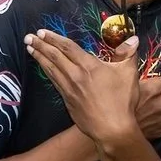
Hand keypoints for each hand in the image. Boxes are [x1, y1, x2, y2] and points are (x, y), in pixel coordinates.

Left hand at [28, 30, 143, 149]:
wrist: (112, 129)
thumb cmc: (122, 101)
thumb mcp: (129, 73)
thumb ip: (128, 53)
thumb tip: (132, 37)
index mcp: (89, 66)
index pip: (67, 48)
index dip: (54, 38)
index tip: (42, 32)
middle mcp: (75, 75)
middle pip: (55, 57)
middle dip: (41, 45)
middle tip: (28, 37)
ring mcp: (69, 89)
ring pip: (51, 69)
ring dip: (40, 57)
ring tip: (30, 48)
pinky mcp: (68, 101)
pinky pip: (54, 82)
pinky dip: (47, 72)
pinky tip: (44, 69)